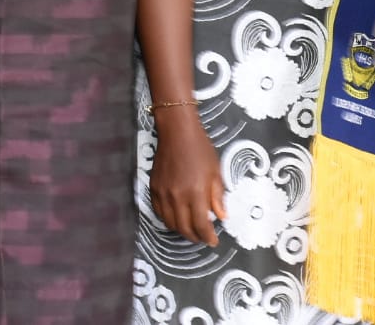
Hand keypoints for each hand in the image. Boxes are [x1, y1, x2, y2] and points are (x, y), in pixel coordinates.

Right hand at [148, 108, 225, 245]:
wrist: (177, 133)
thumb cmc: (201, 149)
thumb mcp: (216, 171)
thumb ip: (217, 196)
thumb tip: (221, 217)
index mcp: (195, 193)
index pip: (201, 224)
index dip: (208, 236)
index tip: (214, 241)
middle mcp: (177, 197)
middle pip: (184, 228)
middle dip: (195, 237)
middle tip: (203, 238)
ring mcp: (163, 194)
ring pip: (170, 223)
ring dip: (181, 230)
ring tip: (192, 230)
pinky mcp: (153, 190)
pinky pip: (159, 213)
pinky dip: (169, 220)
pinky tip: (177, 218)